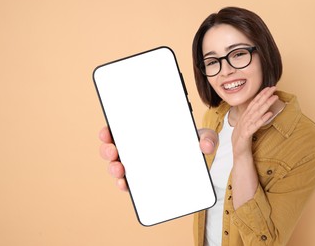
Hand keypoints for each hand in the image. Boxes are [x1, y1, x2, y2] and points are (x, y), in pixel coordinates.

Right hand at [99, 126, 218, 191]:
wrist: (197, 163)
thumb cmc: (193, 144)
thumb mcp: (202, 137)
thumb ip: (207, 138)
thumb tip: (206, 146)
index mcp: (145, 132)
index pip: (122, 128)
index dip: (110, 130)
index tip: (107, 131)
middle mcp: (138, 148)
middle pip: (115, 147)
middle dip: (108, 149)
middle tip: (113, 150)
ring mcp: (139, 165)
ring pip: (119, 165)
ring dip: (114, 168)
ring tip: (119, 169)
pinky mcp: (143, 181)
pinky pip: (129, 183)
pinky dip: (124, 184)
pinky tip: (125, 185)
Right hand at [231, 86, 278, 158]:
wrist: (238, 154)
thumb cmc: (243, 140)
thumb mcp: (247, 126)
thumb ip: (253, 119)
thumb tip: (262, 112)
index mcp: (245, 117)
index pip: (253, 103)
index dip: (261, 95)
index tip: (269, 88)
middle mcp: (244, 119)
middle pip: (255, 105)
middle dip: (265, 96)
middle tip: (273, 88)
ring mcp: (245, 126)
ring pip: (256, 113)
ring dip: (266, 104)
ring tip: (274, 97)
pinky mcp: (246, 134)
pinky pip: (255, 126)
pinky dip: (262, 119)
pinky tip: (269, 114)